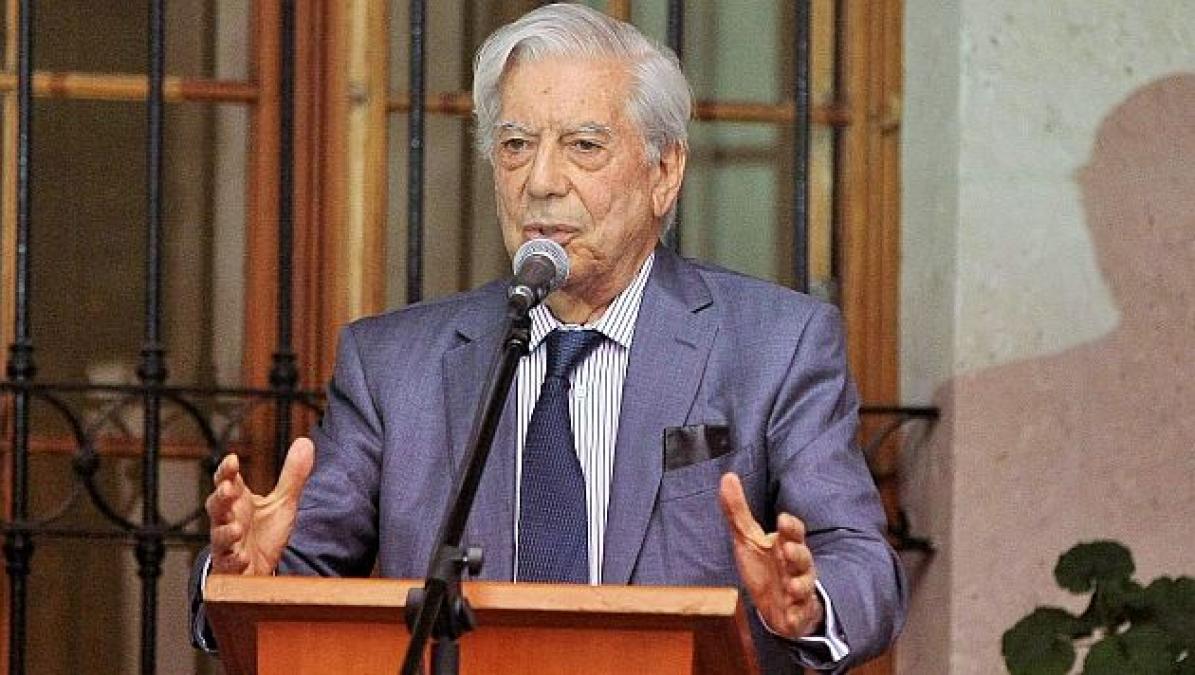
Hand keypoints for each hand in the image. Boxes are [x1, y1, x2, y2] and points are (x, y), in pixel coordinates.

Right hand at [205, 438, 314, 574]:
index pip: (227, 481)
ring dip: (225, 531)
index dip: (227, 471)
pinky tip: (242, 557)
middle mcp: (228, 520)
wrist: (258, 570)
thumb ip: (292, 475)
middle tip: (228, 489)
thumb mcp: (283, 502)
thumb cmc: (264, 534)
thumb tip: (306, 442)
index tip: (232, 460)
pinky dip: (234, 560)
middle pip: (216, 506)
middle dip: (220, 497)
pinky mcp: (230, 568)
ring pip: (218, 536)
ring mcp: (227, 545)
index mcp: (238, 502)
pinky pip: (228, 564)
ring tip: (235, 527)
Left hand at [718, 472, 823, 638]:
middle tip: (788, 550)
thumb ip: (738, 510)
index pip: (794, 532)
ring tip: (792, 586)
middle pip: (802, 557)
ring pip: (804, 586)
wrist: (777, 605)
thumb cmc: (765, 565)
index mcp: (786, 545)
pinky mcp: (797, 613)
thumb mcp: (747, 538)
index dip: (791, 527)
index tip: (783, 519)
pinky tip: (792, 615)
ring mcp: (798, 590)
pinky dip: (797, 615)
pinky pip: (800, 614)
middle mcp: (796, 566)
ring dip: (799, 585)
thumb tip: (727, 476)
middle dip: (798, 554)